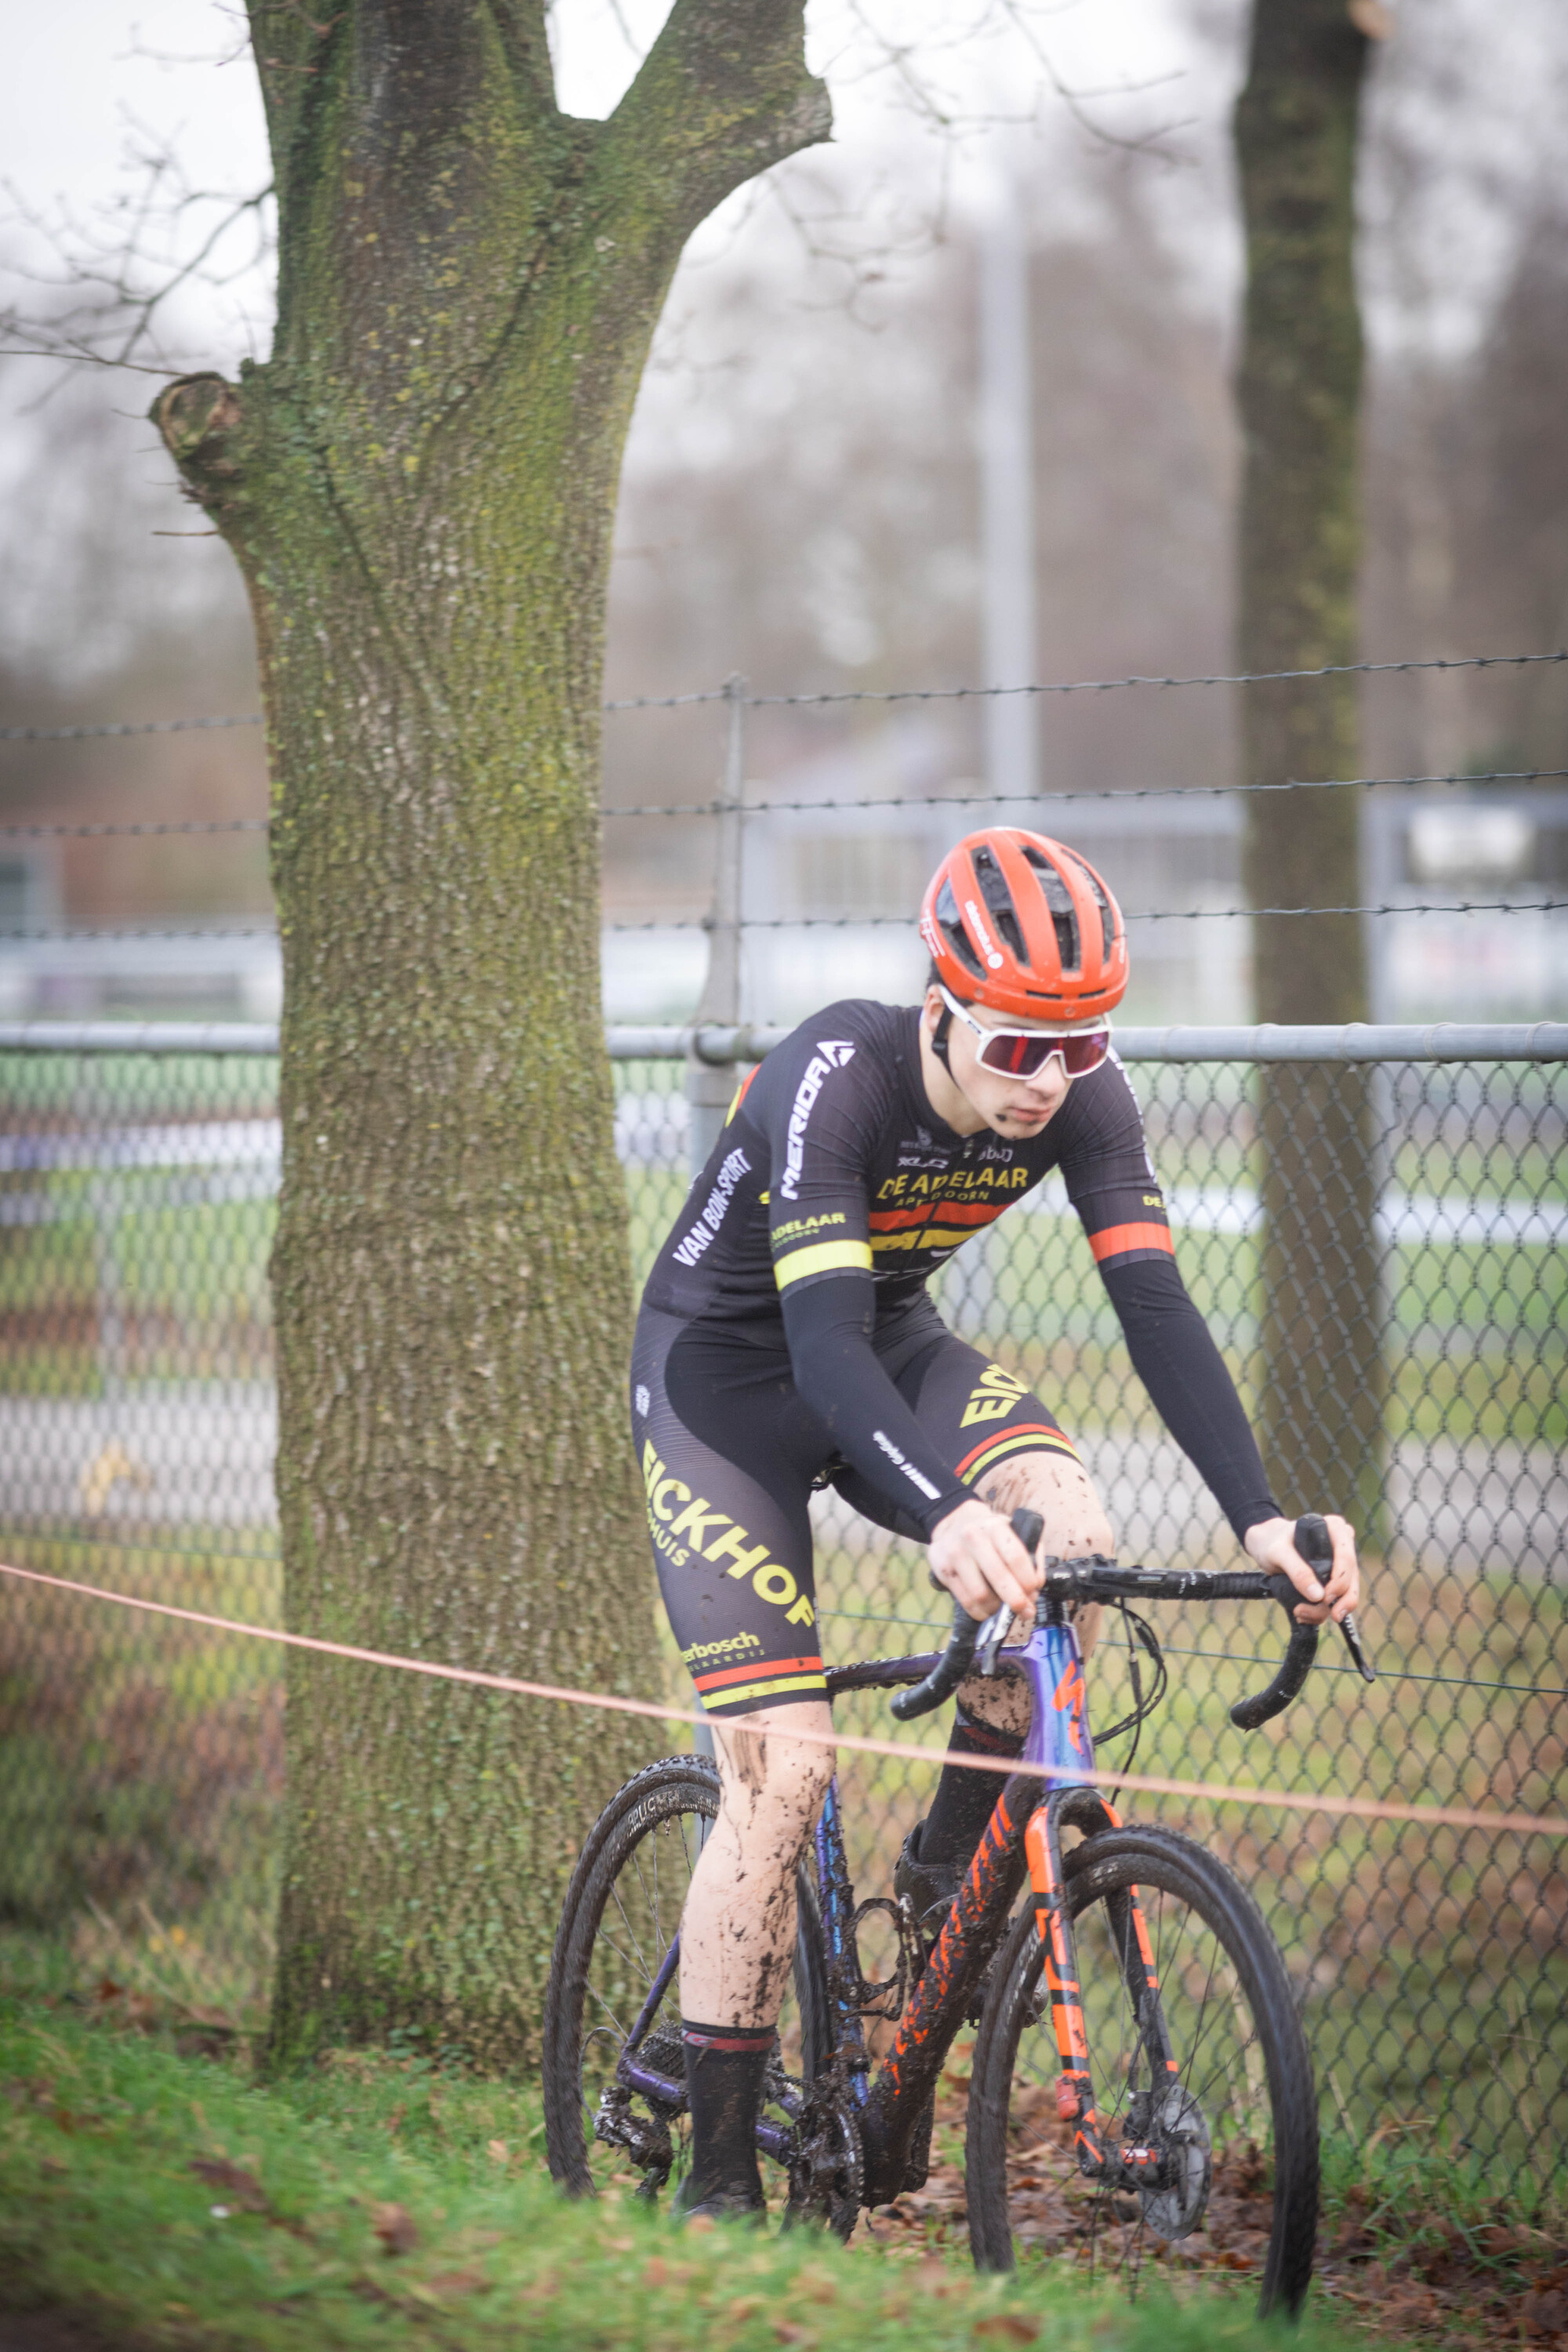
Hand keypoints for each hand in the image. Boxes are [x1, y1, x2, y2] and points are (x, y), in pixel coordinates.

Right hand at [928, 1498, 1043, 1622]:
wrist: (955, 1524)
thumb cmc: (991, 1534)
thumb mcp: (1014, 1533)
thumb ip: (1031, 1556)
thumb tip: (1036, 1586)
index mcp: (995, 1526)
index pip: (1015, 1556)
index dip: (1028, 1580)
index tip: (1034, 1592)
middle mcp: (972, 1537)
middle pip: (998, 1577)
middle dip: (1016, 1600)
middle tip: (1026, 1611)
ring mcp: (955, 1554)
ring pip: (980, 1595)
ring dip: (997, 1608)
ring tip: (1004, 1608)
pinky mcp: (942, 1570)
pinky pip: (965, 1602)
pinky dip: (981, 1612)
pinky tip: (988, 1609)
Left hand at [1244, 1513, 1360, 1625]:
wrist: (1265, 1546)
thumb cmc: (1272, 1542)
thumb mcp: (1278, 1552)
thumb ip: (1297, 1571)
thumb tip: (1319, 1596)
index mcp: (1334, 1529)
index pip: (1347, 1557)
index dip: (1341, 1580)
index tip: (1326, 1597)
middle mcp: (1342, 1546)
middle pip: (1352, 1578)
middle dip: (1342, 1600)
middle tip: (1332, 1616)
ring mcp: (1339, 1565)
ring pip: (1346, 1592)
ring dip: (1327, 1609)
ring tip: (1301, 1614)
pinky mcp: (1332, 1580)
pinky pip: (1335, 1599)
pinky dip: (1321, 1612)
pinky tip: (1304, 1615)